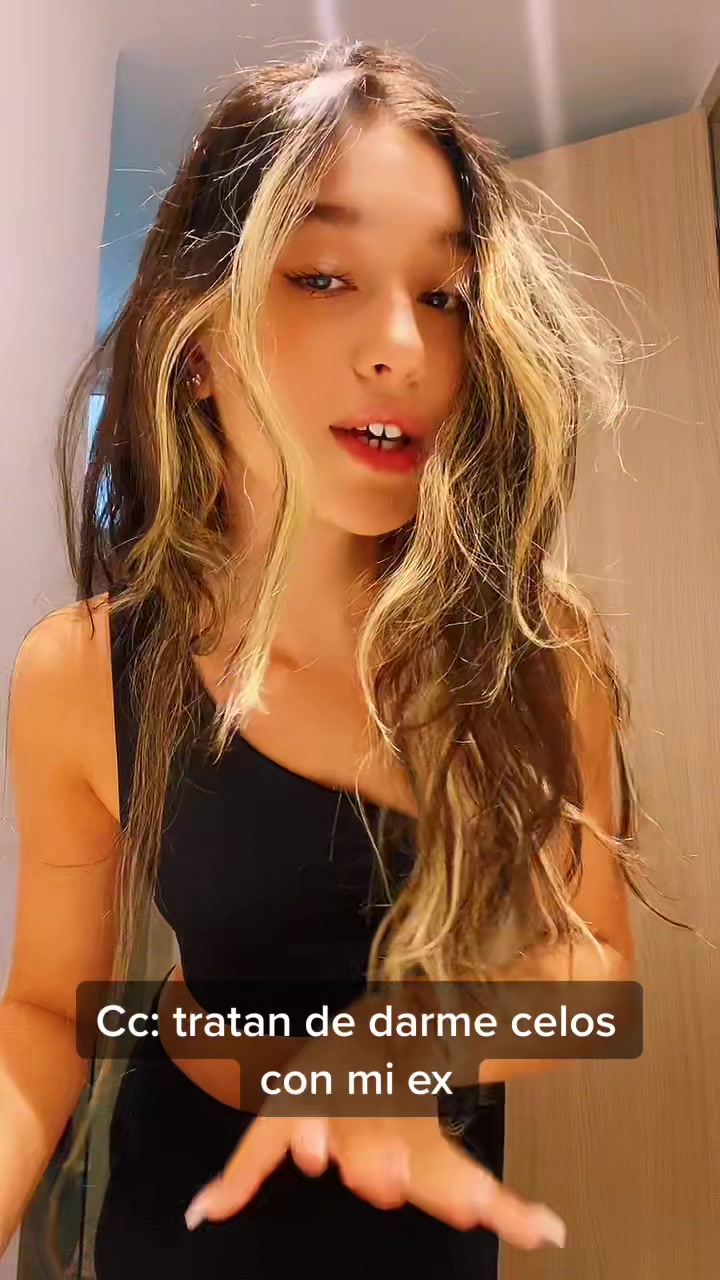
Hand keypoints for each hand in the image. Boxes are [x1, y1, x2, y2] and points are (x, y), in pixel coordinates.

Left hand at [183, 1110, 564, 1248]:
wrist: (388, 1029)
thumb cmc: (329, 1082)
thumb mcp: (278, 1116)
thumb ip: (244, 1169)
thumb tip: (195, 1218)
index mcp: (329, 1108)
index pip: (322, 1125)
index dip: (314, 1136)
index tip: (310, 1146)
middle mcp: (372, 1118)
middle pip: (378, 1148)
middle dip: (377, 1165)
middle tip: (385, 1178)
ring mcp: (416, 1129)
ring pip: (437, 1163)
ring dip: (459, 1189)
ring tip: (486, 1210)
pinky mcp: (447, 1147)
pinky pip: (481, 1182)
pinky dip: (517, 1211)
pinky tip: (548, 1231)